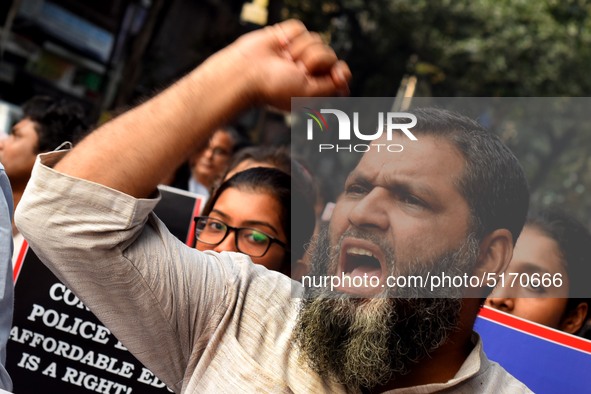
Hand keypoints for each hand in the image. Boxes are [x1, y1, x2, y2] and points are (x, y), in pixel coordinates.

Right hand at [218, 20, 351, 109]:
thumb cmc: (274, 87)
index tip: (337, 75)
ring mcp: (298, 52)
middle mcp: (308, 69)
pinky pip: (301, 29)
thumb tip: (345, 77)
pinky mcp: (287, 36)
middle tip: (298, 71)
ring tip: (285, 60)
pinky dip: (291, 37)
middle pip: (331, 55)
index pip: (339, 74)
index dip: (340, 73)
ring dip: (302, 51)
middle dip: (316, 61)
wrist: (247, 72)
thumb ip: (331, 86)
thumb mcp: (309, 93)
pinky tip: (280, 47)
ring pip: (317, 40)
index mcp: (315, 86)